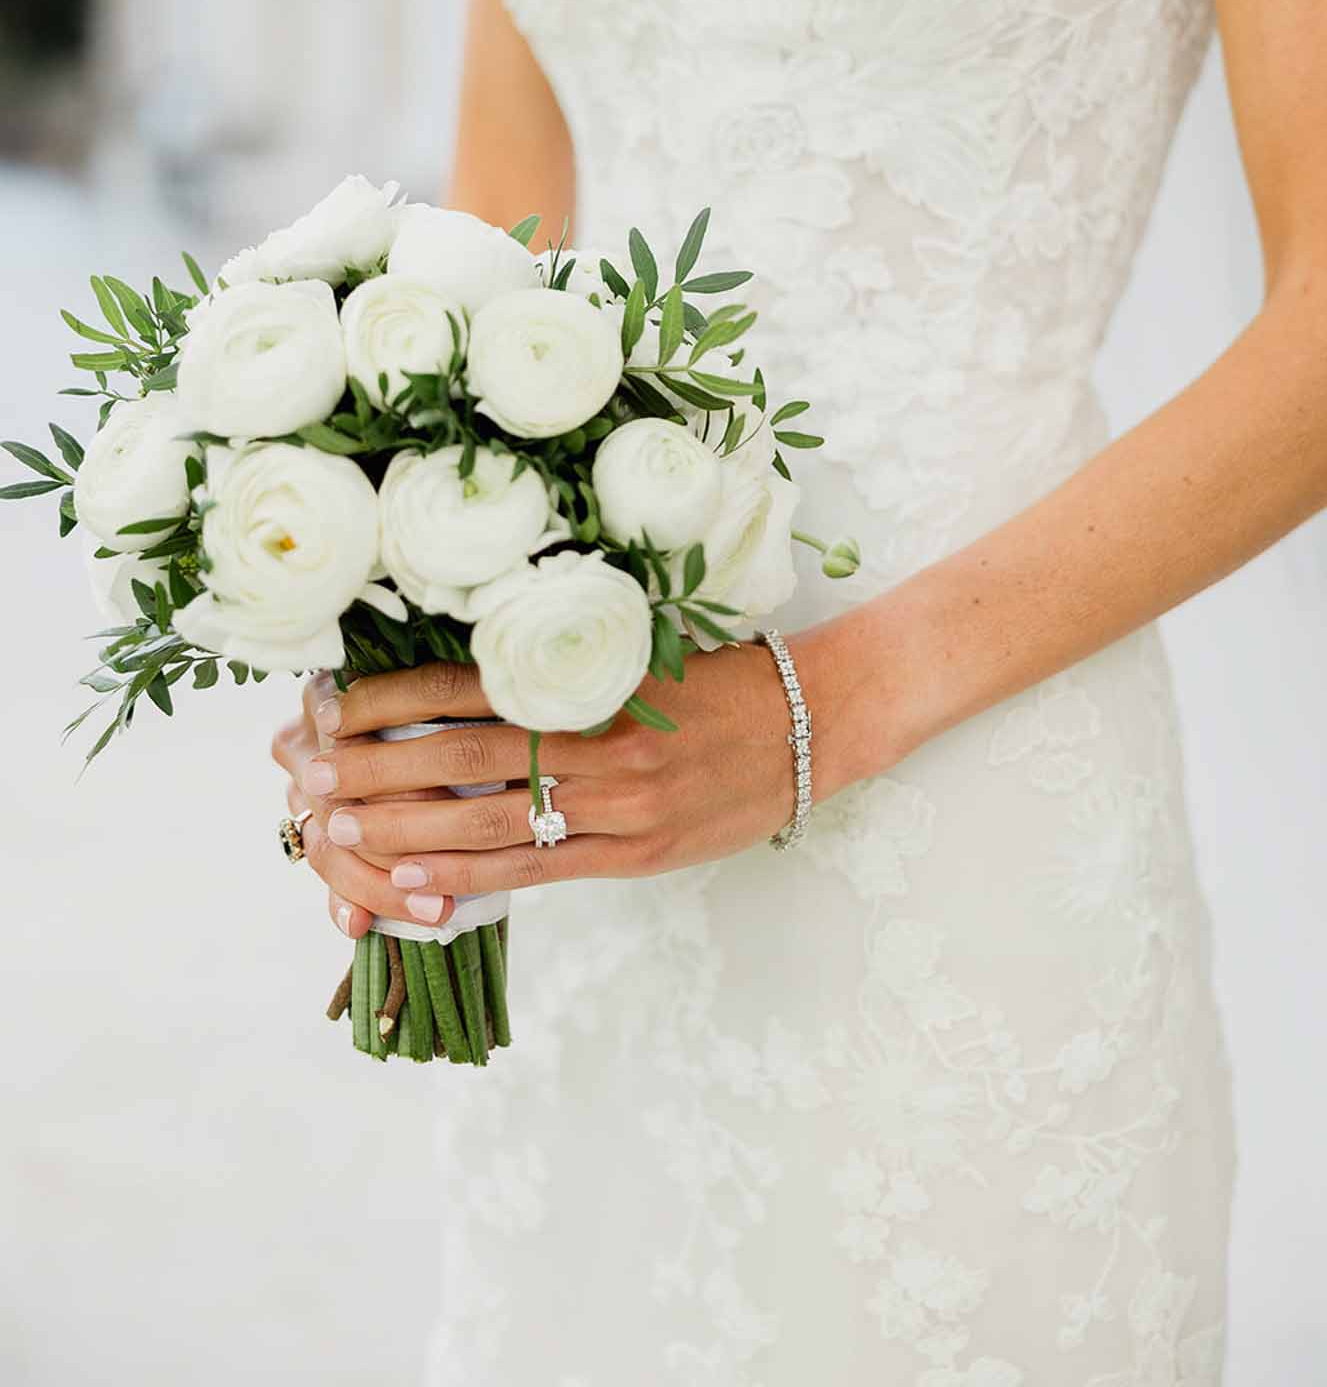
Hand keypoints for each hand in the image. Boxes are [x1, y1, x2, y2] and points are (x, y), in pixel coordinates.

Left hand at [270, 634, 851, 937]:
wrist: (812, 720)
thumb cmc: (717, 677)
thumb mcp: (636, 648)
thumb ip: (557, 663)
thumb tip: (454, 669)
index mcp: (588, 674)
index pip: (464, 685)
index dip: (388, 699)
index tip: (329, 707)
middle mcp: (596, 736)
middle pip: (461, 755)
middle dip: (375, 768)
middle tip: (309, 775)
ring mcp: (616, 801)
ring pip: (487, 820)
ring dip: (403, 828)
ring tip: (336, 831)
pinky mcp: (636, 853)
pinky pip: (537, 872)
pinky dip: (469, 879)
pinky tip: (413, 883)